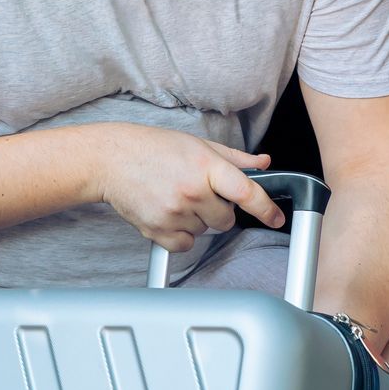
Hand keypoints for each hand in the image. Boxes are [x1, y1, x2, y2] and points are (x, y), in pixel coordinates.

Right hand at [93, 127, 286, 252]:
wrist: (111, 159)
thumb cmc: (154, 148)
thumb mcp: (198, 144)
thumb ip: (235, 158)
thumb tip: (263, 164)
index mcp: (206, 165)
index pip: (246, 192)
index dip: (266, 208)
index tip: (276, 218)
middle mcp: (192, 190)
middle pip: (227, 219)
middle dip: (219, 210)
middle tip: (198, 192)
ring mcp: (174, 212)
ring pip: (205, 232)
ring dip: (198, 220)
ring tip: (176, 196)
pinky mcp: (158, 230)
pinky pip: (186, 245)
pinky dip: (182, 235)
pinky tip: (169, 213)